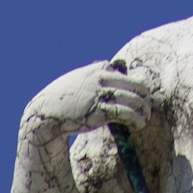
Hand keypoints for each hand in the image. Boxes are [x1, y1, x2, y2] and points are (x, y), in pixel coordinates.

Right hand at [20, 60, 151, 146]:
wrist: (45, 114)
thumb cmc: (61, 98)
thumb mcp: (77, 79)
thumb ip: (93, 74)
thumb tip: (109, 69)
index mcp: (97, 69)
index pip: (124, 73)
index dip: (134, 85)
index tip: (138, 96)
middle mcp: (101, 79)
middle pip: (134, 84)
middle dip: (144, 95)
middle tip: (147, 106)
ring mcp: (100, 94)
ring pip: (132, 99)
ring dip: (143, 109)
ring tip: (146, 117)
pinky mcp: (99, 111)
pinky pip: (125, 113)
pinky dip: (136, 118)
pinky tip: (139, 124)